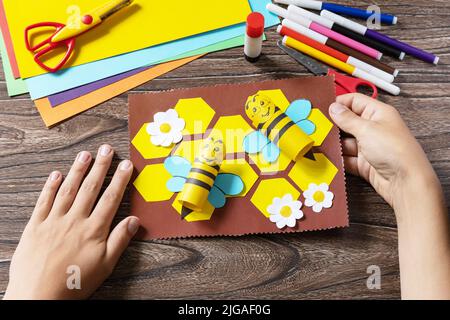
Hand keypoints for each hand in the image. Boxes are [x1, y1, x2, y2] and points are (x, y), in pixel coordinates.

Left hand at [4, 145, 139, 299]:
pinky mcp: (35, 226)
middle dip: (100, 167)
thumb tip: (134, 220)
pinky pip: (44, 201)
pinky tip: (56, 174)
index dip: (120, 180)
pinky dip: (50, 186)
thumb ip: (120, 241)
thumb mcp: (105, 266)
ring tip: (85, 155)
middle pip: (91, 188)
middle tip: (107, 149)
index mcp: (93, 230)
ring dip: (78, 170)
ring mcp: (53, 221)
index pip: (110, 198)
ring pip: (68, 189)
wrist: (38, 296)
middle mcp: (75, 220)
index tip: (127, 165)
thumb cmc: (75, 283)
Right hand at [328, 93, 438, 209]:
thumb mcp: (367, 129)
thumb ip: (347, 119)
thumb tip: (334, 107)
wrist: (405, 182)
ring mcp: (368, 147)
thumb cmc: (394, 150)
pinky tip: (327, 158)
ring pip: (345, 142)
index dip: (339, 103)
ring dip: (334, 144)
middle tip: (315, 126)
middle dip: (333, 125)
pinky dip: (338, 159)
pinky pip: (347, 158)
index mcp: (378, 113)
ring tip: (317, 143)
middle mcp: (373, 129)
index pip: (355, 101)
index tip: (321, 107)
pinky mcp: (364, 163)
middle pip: (348, 122)